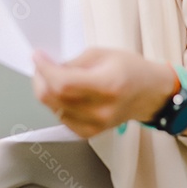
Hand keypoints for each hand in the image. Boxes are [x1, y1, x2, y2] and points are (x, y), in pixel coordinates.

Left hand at [32, 48, 176, 137]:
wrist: (149, 94)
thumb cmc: (131, 70)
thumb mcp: (103, 54)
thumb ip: (74, 62)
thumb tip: (49, 67)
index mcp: (107, 86)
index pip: (63, 83)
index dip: (45, 69)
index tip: (38, 57)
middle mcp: (101, 110)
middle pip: (54, 99)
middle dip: (41, 79)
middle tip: (43, 66)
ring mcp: (95, 125)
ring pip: (54, 109)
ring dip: (48, 91)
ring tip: (57, 77)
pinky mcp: (90, 133)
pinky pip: (61, 119)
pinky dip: (58, 104)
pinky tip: (66, 94)